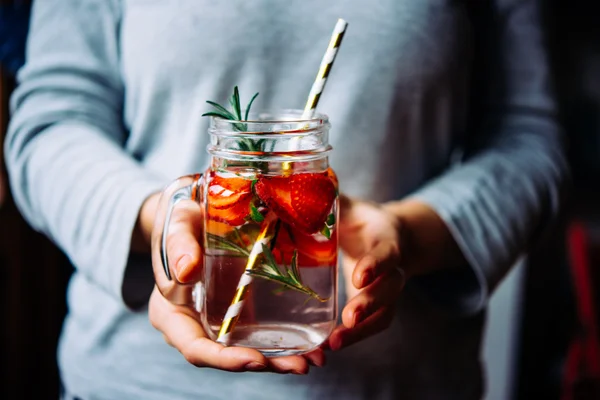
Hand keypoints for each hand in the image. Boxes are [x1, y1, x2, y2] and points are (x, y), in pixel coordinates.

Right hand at [145, 190, 324, 373]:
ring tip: (313, 359)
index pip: (194, 347)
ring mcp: (217, 318)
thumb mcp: (177, 223)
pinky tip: (310, 341)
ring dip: (280, 358)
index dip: (224, 359)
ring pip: (247, 348)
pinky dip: (283, 338)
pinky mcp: (237, 308)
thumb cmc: (180, 217)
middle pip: (227, 355)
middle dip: (264, 364)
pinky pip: (258, 330)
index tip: (255, 360)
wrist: (195, 212)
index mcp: (171, 312)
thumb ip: (178, 243)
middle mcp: (195, 323)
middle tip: (301, 365)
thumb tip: (186, 272)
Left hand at [326, 195, 405, 350]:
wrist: (388, 236)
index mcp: (387, 238)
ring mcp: (389, 290)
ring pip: (385, 313)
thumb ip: (329, 198)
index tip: (360, 276)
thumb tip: (301, 183)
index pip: (387, 252)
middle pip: (390, 288)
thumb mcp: (349, 206)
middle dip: (371, 303)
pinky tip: (330, 346)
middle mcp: (394, 267)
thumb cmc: (362, 220)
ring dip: (361, 330)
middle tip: (349, 318)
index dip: (376, 264)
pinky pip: (374, 326)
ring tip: (334, 343)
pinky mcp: (380, 307)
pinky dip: (354, 338)